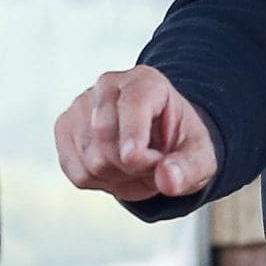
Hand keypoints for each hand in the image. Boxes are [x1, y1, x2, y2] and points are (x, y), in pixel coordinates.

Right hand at [54, 66, 217, 201]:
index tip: (136, 160)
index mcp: (145, 81)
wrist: (159, 139)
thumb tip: (167, 179)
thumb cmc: (179, 142)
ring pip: (91, 162)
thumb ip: (190, 167)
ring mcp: (81, 105)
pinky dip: (99, 183)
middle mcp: (108, 85)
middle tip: (153, 166)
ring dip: (119, 178)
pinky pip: (76, 172)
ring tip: (136, 167)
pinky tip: (115, 170)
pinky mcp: (65, 127)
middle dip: (133, 167)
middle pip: (106, 139)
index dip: (132, 137)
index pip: (131, 106)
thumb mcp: (200, 155)